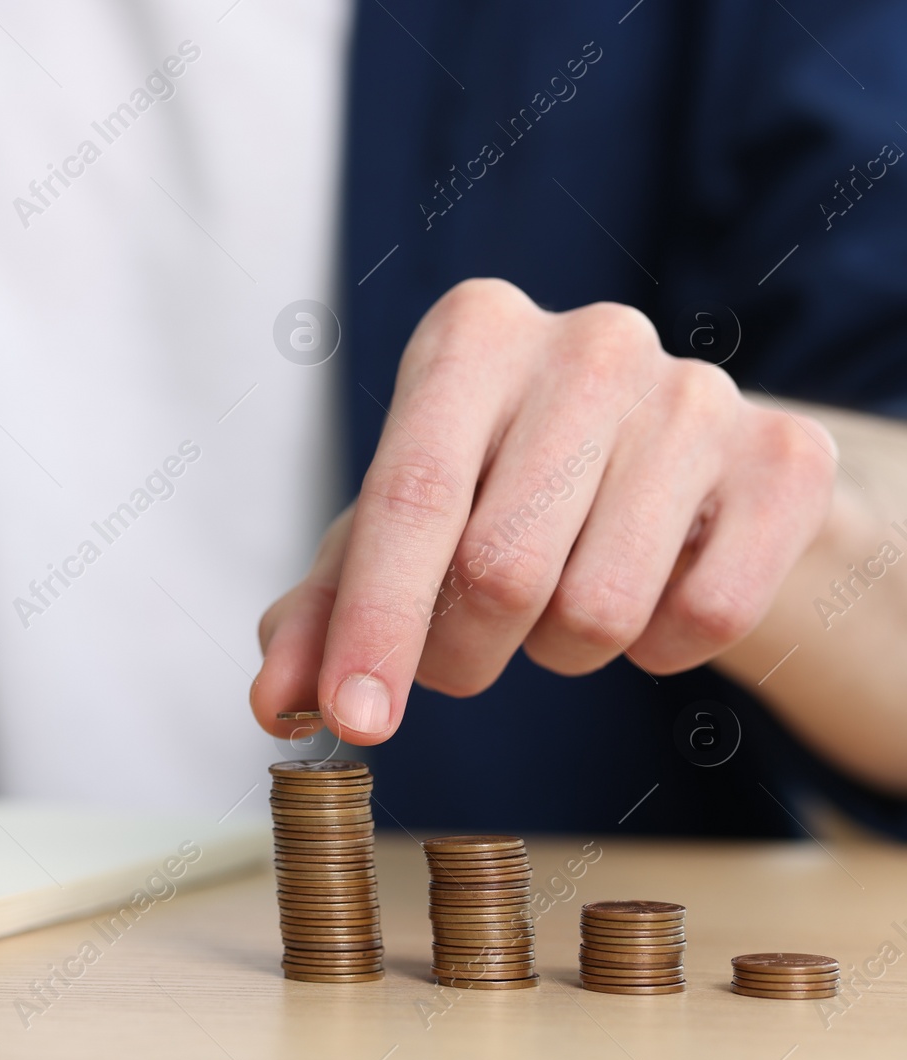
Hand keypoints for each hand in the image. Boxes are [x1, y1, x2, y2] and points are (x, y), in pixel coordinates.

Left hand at [251, 278, 836, 745]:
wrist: (676, 464)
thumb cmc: (504, 488)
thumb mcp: (398, 529)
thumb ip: (325, 607)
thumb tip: (276, 704)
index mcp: (471, 335)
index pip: (411, 499)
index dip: (375, 625)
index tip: (357, 720)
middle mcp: (590, 342)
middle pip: (501, 570)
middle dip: (462, 653)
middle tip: (463, 650)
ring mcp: (697, 392)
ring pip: (600, 611)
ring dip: (560, 651)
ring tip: (563, 595)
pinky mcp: (787, 456)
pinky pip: (705, 619)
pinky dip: (659, 650)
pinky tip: (649, 589)